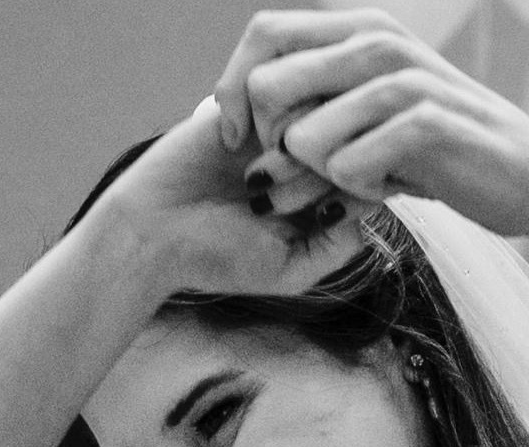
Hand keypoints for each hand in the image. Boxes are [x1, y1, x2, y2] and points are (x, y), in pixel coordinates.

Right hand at [78, 95, 361, 302]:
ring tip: (252, 182)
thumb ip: (342, 246)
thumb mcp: (291, 270)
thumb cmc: (217, 257)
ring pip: (319, 116)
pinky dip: (264, 125)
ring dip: (290, 152)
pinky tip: (235, 151)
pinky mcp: (246, 104)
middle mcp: (306, 162)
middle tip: (266, 205)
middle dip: (315, 178)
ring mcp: (277, 130)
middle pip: (350, 144)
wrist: (150, 231)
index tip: (310, 220)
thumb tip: (378, 199)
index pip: (371, 175)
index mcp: (322, 198)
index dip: (350, 194)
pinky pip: (280, 92)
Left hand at [215, 10, 528, 260]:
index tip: (236, 142)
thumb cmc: (443, 151)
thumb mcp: (374, 110)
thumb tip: (237, 108)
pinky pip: (347, 167)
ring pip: (303, 137)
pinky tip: (391, 189)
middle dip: (270, 145)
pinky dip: (359, 191)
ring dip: (322, 177)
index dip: (230, 91)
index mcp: (360, 28)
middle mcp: (378, 40)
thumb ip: (318, 97)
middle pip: (268, 86)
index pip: (261, 35)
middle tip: (309, 173)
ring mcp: (404, 77)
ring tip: (365, 179)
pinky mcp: (426, 122)